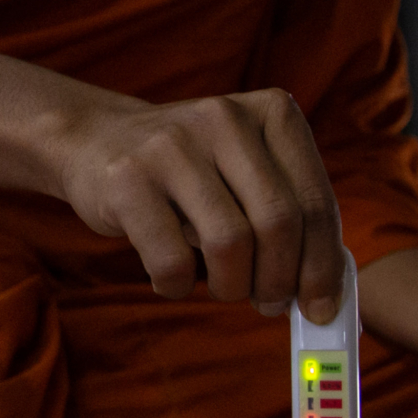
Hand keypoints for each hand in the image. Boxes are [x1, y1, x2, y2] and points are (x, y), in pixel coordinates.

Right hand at [52, 90, 345, 320]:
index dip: (323, 264)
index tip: (321, 305)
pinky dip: (178, 286)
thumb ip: (286, 212)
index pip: (314, 201)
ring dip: (232, 286)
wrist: (95, 139)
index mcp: (270, 112)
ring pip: (230, 244)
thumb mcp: (245, 169)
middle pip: (278, 223)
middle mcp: (224, 119)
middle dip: (279, 280)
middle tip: (269, 303)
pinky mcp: (128, 178)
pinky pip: (172, 260)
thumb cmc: (188, 170)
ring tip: (222, 287)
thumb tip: (322, 291)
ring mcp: (172, 145)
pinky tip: (172, 278)